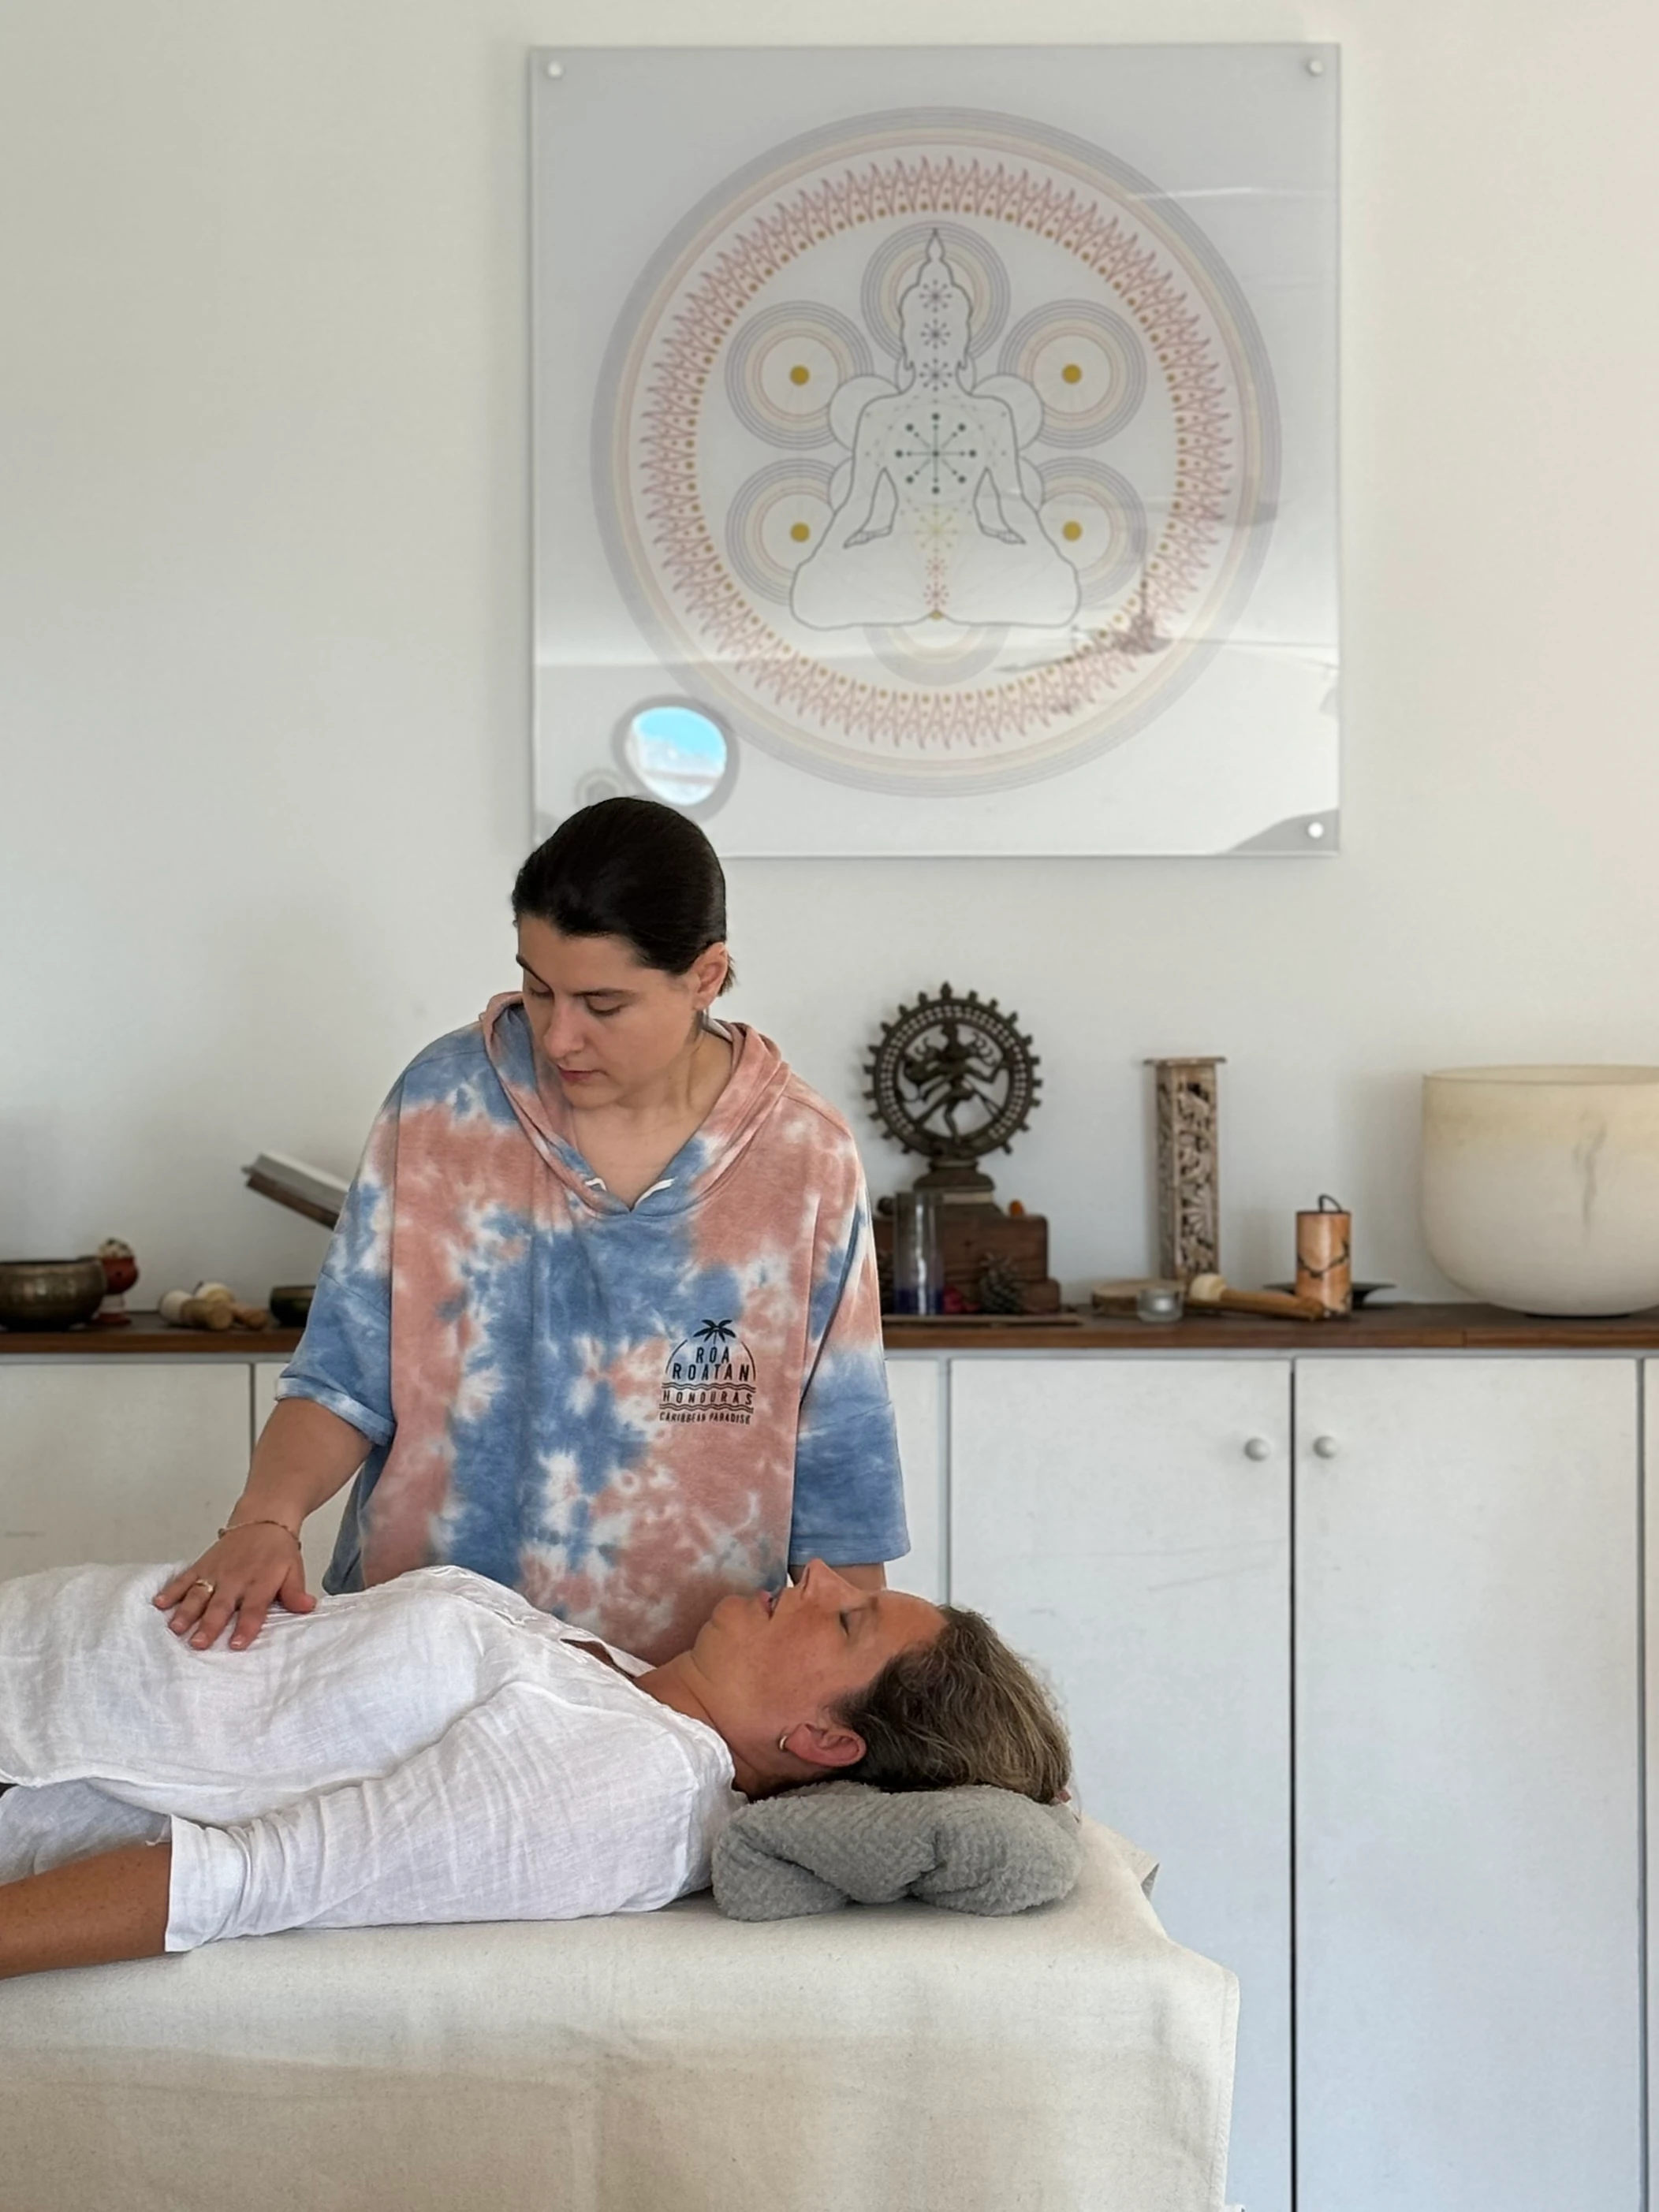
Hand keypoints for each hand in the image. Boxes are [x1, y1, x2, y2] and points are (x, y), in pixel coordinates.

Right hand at [152, 1524, 314, 1649]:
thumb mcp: (294, 1570)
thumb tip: (308, 1607)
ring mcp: (216, 1572)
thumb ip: (296, 1592)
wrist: (263, 1519)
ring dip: (186, 1611)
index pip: (254, 1608)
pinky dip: (171, 1590)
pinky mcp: (202, 1565)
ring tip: (175, 1628)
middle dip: (209, 1625)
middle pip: (221, 1605)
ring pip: (199, 1593)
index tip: (236, 1644)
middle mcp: (236, 1579)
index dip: (246, 1627)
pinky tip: (158, 1603)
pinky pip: (184, 1578)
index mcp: (261, 1582)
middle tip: (197, 1644)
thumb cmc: (278, 1551)